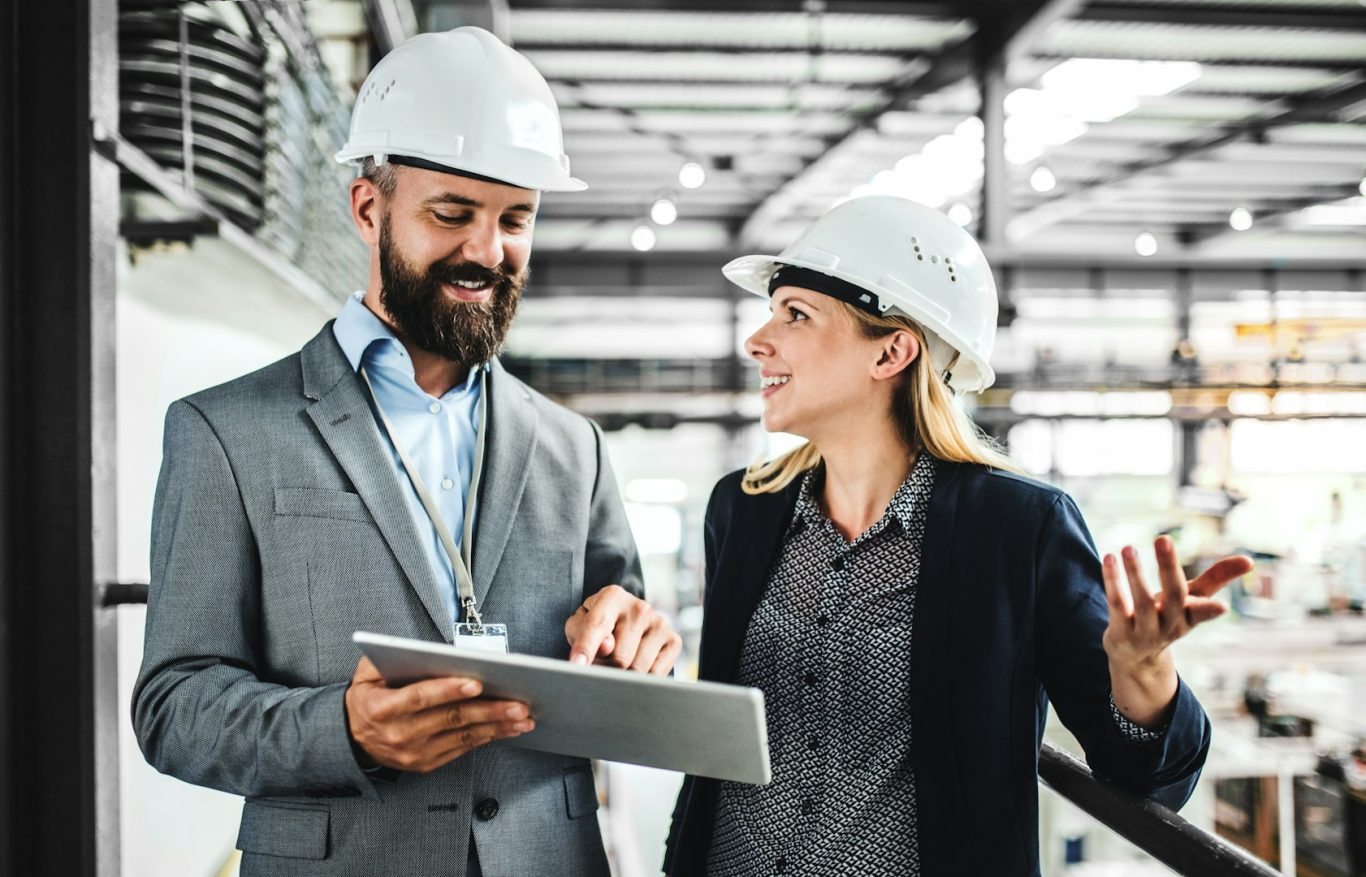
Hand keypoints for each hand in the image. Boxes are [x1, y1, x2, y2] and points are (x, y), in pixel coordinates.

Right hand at [344, 657, 533, 772]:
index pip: (420, 697)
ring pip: (462, 737)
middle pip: (450, 719)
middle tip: (517, 703)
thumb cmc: (368, 699)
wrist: (352, 739)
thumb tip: (421, 649)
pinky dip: (487, 738)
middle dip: (489, 710)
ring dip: (496, 727)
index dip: (448, 690)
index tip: (476, 683)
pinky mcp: (426, 764)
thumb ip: (387, 658)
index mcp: (383, 708)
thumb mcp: (366, 674)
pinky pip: (462, 750)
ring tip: (522, 717)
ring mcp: (414, 753)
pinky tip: (507, 729)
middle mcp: (399, 734)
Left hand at [564, 584, 681, 674]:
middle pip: (618, 658)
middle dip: (606, 669)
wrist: (627, 619)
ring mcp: (660, 623)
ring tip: (617, 664)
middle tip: (600, 664)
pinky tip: (635, 667)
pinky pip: (656, 675)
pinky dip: (642, 680)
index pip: (597, 626)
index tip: (577, 665)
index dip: (585, 648)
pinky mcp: (674, 640)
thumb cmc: (598, 625)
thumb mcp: (579, 624)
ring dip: (623, 676)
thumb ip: (582, 634)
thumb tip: (606, 647)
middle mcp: (639, 607)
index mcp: (612, 597)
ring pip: (637, 670)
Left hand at [1101, 536, 1252, 667]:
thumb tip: (1250, 561)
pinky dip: (1113, 581)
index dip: (1210, 610)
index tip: (1222, 607)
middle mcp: (1170, 626)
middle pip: (1173, 598)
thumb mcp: (1192, 600)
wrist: (1135, 657)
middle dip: (1169, 568)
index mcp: (1190, 617)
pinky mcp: (1120, 633)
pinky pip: (1117, 604)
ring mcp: (1145, 632)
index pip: (1203, 612)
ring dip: (1135, 573)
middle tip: (1163, 539)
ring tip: (1128, 548)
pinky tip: (1109, 559)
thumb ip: (1217, 578)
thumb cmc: (1167, 617)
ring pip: (1142, 602)